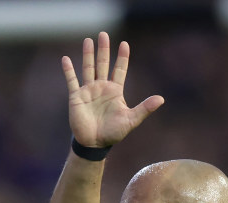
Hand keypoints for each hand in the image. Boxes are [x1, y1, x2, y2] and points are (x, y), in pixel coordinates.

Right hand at [61, 32, 163, 147]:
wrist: (94, 144)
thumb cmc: (113, 133)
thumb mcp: (131, 120)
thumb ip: (144, 109)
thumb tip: (161, 99)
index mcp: (115, 91)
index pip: (119, 70)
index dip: (122, 57)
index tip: (125, 44)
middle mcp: (101, 88)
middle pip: (103, 64)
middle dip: (104, 49)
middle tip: (104, 34)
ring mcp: (88, 91)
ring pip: (88, 68)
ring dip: (88, 54)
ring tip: (88, 40)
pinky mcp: (76, 97)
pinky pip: (72, 81)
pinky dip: (68, 70)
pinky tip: (65, 59)